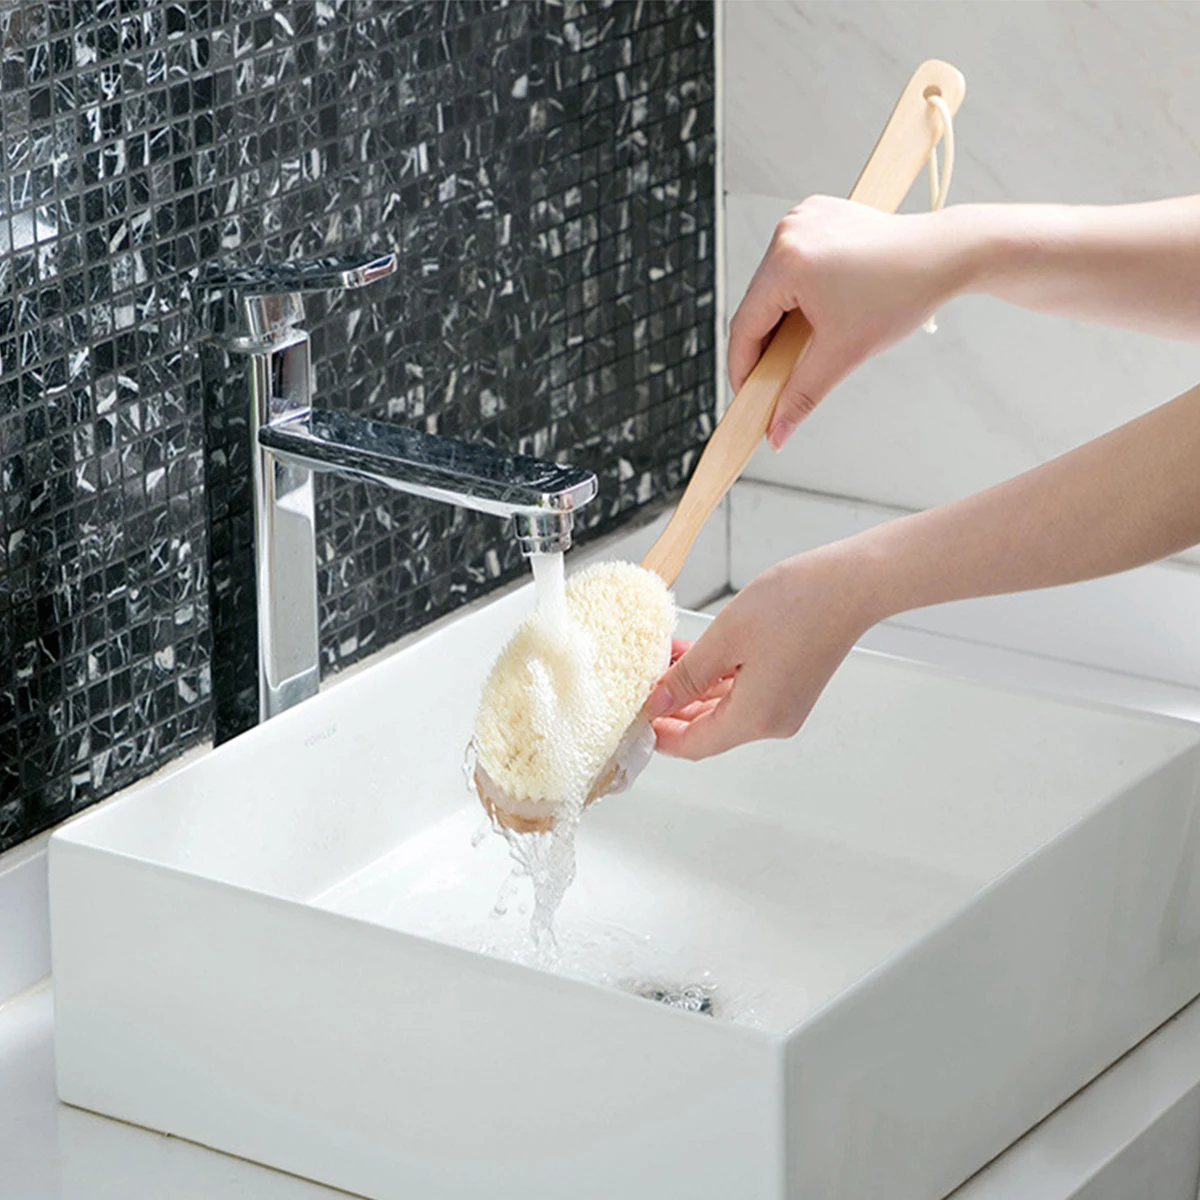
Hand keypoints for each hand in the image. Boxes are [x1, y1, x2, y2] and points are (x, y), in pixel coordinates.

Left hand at [645, 548, 877, 758]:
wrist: (850, 584)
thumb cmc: (795, 604)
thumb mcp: (725, 638)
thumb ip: (686, 676)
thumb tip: (657, 703)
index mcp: (756, 717)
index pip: (694, 745)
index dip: (660, 735)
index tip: (633, 719)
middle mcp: (773, 721)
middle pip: (709, 730)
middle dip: (672, 709)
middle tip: (642, 686)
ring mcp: (784, 706)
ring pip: (724, 709)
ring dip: (692, 690)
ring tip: (662, 663)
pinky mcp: (790, 688)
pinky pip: (743, 694)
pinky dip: (716, 680)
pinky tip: (693, 656)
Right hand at [731, 197, 974, 447]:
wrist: (945, 253)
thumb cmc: (902, 295)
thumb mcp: (844, 353)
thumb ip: (801, 396)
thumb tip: (775, 434)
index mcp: (787, 261)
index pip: (744, 326)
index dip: (742, 369)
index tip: (748, 397)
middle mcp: (787, 232)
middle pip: (757, 305)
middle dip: (765, 347)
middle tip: (776, 381)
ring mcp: (801, 219)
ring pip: (773, 286)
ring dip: (781, 320)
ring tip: (801, 348)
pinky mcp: (816, 215)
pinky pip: (792, 265)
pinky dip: (798, 293)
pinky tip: (817, 312)